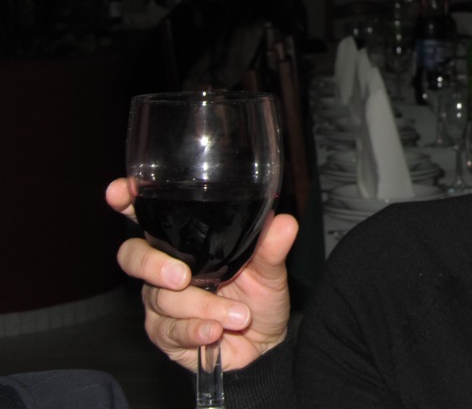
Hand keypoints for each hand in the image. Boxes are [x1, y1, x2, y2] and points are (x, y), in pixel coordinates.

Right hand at [106, 178, 298, 371]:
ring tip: (238, 315)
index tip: (119, 193)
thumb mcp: (270, 269)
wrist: (264, 345)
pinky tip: (215, 331)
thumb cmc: (260, 297)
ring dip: (203, 307)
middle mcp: (167, 268)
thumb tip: (285, 222)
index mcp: (186, 243)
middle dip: (153, 265)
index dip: (127, 202)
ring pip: (161, 299)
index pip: (147, 216)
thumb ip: (272, 247)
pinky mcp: (165, 334)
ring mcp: (162, 302)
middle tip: (182, 277)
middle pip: (134, 256)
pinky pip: (170, 331)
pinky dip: (196, 330)